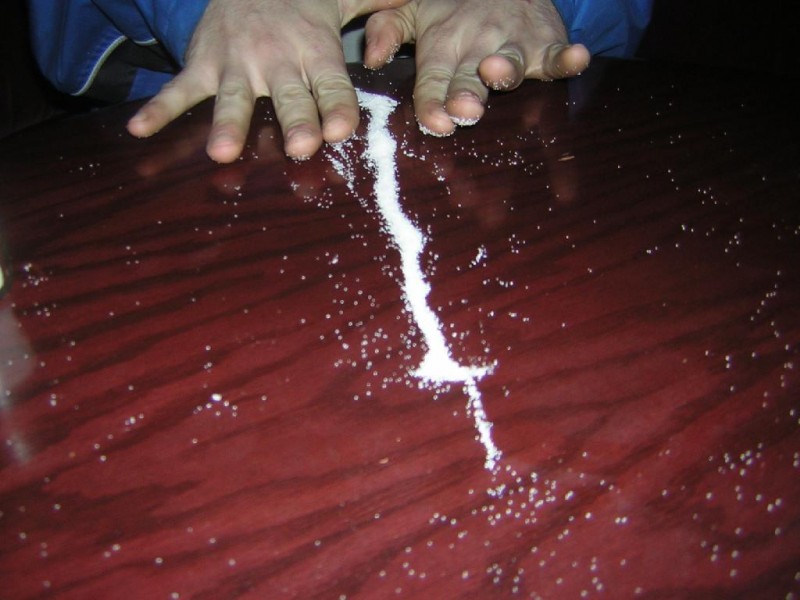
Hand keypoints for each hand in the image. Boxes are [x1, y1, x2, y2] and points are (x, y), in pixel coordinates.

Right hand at [127, 0, 407, 162]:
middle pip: (289, 96)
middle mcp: (277, 58)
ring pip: (234, 97)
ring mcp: (235, 63)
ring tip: (221, 152)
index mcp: (315, 49)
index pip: (331, 83)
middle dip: (295, 120)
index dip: (336, 105)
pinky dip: (159, 109)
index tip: (341, 129)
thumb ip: (380, 7)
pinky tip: (140, 131)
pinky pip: (179, 89)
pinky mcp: (202, 64)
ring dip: (228, 123)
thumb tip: (416, 1)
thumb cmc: (304, 1)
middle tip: (299, 147)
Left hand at [363, 0, 590, 135]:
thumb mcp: (414, 11)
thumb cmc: (454, 7)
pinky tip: (577, 58)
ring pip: (511, 64)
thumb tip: (371, 58)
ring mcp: (514, 47)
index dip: (432, 102)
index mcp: (443, 46)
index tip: (434, 121)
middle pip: (470, 78)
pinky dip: (567, 58)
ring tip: (497, 73)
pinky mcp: (546, 45)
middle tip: (463, 109)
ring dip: (506, 71)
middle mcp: (477, 49)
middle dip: (466, 94)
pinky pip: (557, 54)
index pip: (433, 80)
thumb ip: (388, 30)